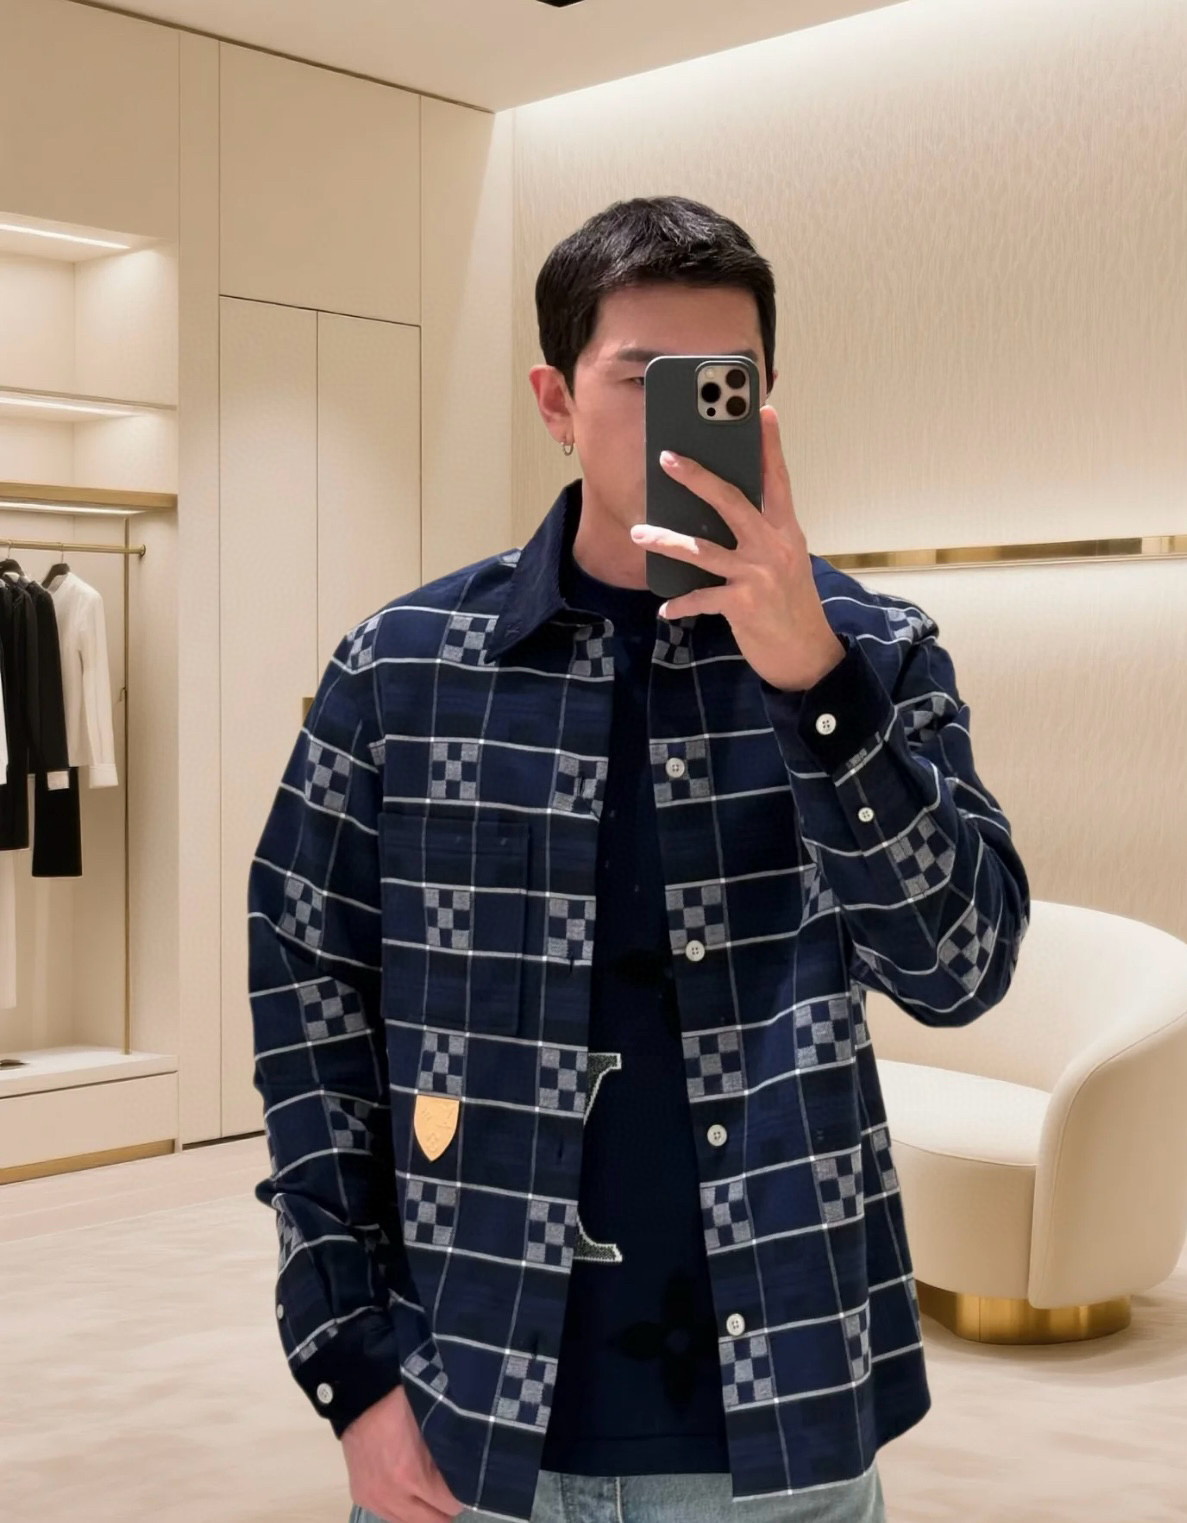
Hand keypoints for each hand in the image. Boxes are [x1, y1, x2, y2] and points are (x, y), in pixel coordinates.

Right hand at [341, 1383, 465, 1522]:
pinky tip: (407, 1490)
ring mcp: (375, 1500)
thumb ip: (449, 1454)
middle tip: (450, 1489)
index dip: (463, 1495)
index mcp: (413, 1476)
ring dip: (423, 1511)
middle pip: (433, 1522)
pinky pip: (390, 1517)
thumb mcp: (434, 1426)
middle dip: (445, 1507)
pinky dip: (403, 1508)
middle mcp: (393, 1496)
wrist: (362, 1398)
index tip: (466, 1483)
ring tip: (428, 1490)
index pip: (450, 1506)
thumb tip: (469, 1473)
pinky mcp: (362, 1498)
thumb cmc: (403, 1406)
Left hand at [630, 404, 844, 692]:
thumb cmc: (790, 603)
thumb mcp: (785, 561)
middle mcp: (773, 546)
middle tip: (667, 458)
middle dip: (697, 477)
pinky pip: (702, 598)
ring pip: (703, 550)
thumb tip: (722, 511)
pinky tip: (664, 609)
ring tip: (638, 534)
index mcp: (786, 530)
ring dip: (667, 541)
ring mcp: (757, 574)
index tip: (763, 411)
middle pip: (732, 501)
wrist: (807, 653)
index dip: (770, 445)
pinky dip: (681, 604)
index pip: (778, 479)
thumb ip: (761, 534)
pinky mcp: (743, 604)